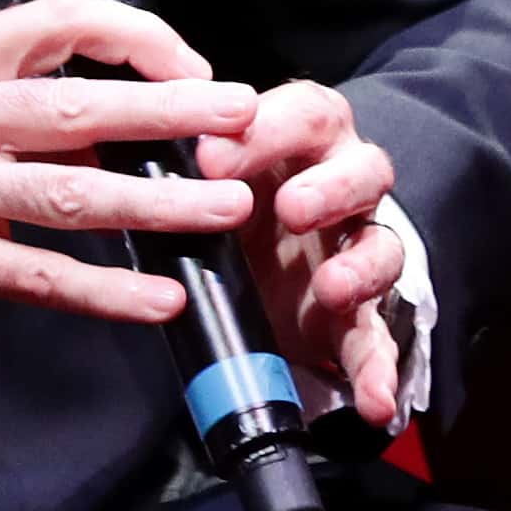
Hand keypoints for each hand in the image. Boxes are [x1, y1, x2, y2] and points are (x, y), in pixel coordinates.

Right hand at [0, 0, 259, 364]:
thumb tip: (102, 119)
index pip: (53, 21)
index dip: (133, 39)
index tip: (188, 68)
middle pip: (76, 101)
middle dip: (173, 108)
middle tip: (243, 114)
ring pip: (69, 189)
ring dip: (160, 202)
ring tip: (226, 208)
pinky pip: (36, 274)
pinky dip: (106, 288)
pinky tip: (157, 298)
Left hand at [194, 81, 403, 425]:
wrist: (261, 255)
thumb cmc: (231, 190)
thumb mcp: (210, 167)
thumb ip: (189, 155)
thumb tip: (127, 140)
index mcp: (303, 136)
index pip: (304, 111)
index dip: (265, 128)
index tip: (211, 156)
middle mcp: (343, 183)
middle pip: (364, 169)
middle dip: (330, 187)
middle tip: (291, 207)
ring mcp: (357, 247)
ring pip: (383, 245)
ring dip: (361, 266)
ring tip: (332, 288)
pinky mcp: (361, 312)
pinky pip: (381, 338)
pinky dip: (380, 369)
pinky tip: (374, 399)